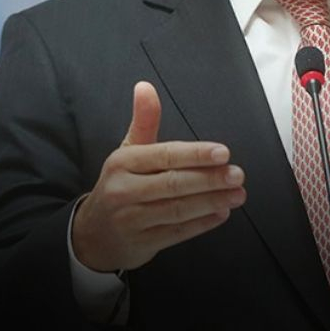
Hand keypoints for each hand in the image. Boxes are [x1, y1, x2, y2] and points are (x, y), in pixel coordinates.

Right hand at [71, 81, 245, 271]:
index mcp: (122, 163)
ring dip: (212, 202)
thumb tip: (145, 86)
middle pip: (174, 184)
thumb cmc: (119, 185)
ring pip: (178, 210)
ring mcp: (132, 220)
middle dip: (210, 179)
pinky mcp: (142, 243)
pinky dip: (202, 224)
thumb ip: (144, 121)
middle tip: (237, 175)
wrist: (92, 234)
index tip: (223, 153)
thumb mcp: (128, 151)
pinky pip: (177, 232)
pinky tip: (222, 214)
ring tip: (237, 195)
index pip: (164, 156)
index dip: (195, 155)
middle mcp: (124, 191)